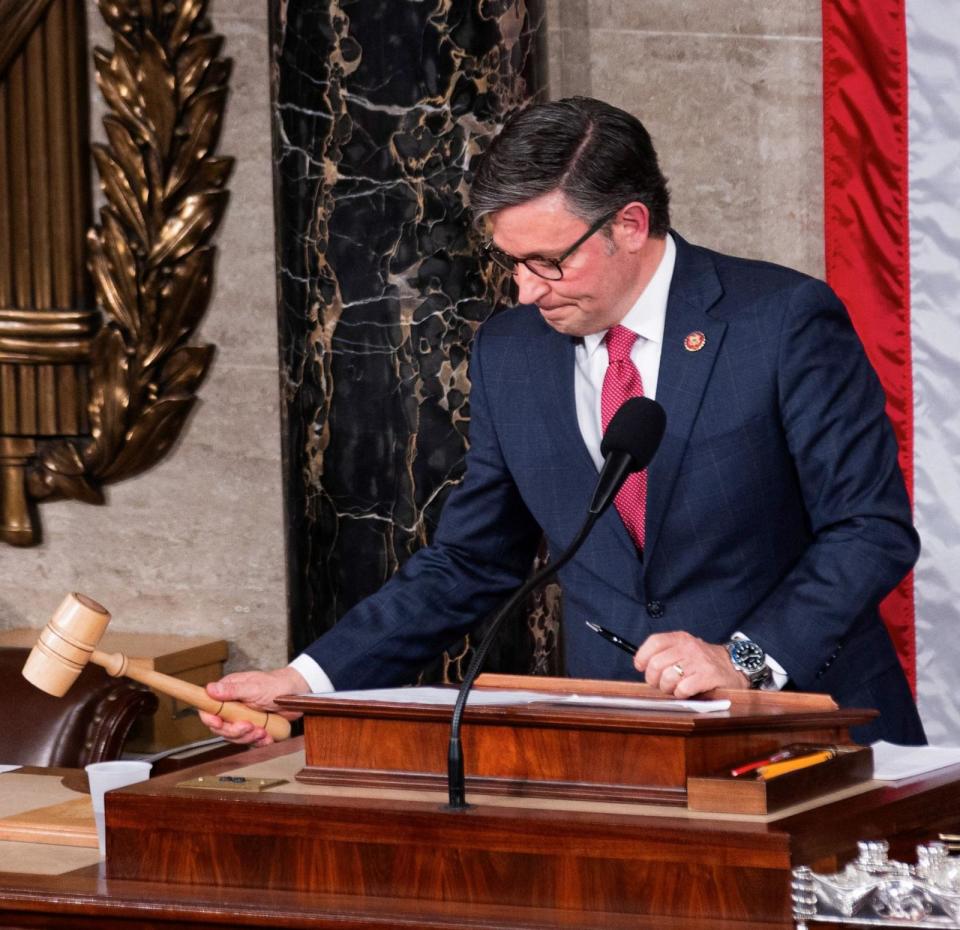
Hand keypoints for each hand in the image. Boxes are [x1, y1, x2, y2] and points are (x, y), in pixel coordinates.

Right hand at [199, 667, 306, 746]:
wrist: (296, 693)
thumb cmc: (276, 684)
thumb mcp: (254, 686)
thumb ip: (232, 690)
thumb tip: (210, 689)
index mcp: (228, 693)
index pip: (209, 708)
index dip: (210, 718)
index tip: (217, 723)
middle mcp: (232, 706)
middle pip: (221, 727)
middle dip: (234, 730)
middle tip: (248, 726)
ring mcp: (242, 718)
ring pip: (235, 737)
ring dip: (247, 737)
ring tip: (262, 731)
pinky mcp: (253, 728)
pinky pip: (250, 741)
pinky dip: (258, 742)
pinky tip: (267, 737)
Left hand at [633, 631, 748, 696]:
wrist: (734, 667)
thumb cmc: (703, 661)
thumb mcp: (684, 650)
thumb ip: (665, 654)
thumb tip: (641, 665)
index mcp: (680, 639)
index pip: (654, 642)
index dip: (642, 656)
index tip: (641, 667)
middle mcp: (688, 647)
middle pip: (656, 663)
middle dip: (654, 679)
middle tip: (660, 684)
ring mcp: (698, 661)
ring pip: (668, 677)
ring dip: (668, 689)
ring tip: (675, 689)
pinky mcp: (708, 676)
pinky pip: (683, 688)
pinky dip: (681, 694)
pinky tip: (686, 692)